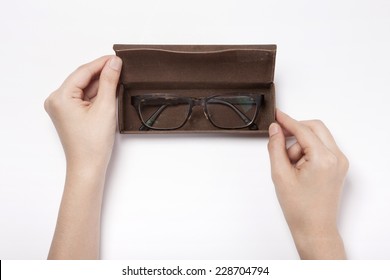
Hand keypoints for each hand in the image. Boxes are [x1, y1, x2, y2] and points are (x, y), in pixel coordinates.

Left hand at [44, 55, 121, 171]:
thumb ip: (109, 82)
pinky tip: (111, 90)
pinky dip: (98, 94)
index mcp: (60, 97)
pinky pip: (85, 98)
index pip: (83, 72)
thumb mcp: (105, 108)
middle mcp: (57, 100)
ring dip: (101, 84)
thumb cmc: (93, 143)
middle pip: (83, 79)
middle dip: (102, 73)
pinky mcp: (70, 114)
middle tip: (121, 66)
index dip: (101, 63)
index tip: (117, 57)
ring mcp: (62, 107)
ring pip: (85, 88)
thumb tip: (114, 63)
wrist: (88, 167)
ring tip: (119, 77)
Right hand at [267, 109, 348, 258]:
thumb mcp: (280, 175)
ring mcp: (340, 162)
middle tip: (279, 137)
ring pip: (318, 137)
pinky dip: (308, 150)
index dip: (288, 121)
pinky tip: (298, 165)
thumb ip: (276, 148)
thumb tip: (275, 130)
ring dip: (301, 144)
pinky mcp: (338, 167)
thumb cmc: (299, 208)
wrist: (314, 228)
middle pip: (315, 128)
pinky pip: (322, 147)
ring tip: (290, 165)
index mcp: (324, 159)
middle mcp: (337, 158)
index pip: (304, 130)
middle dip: (296, 131)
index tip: (277, 115)